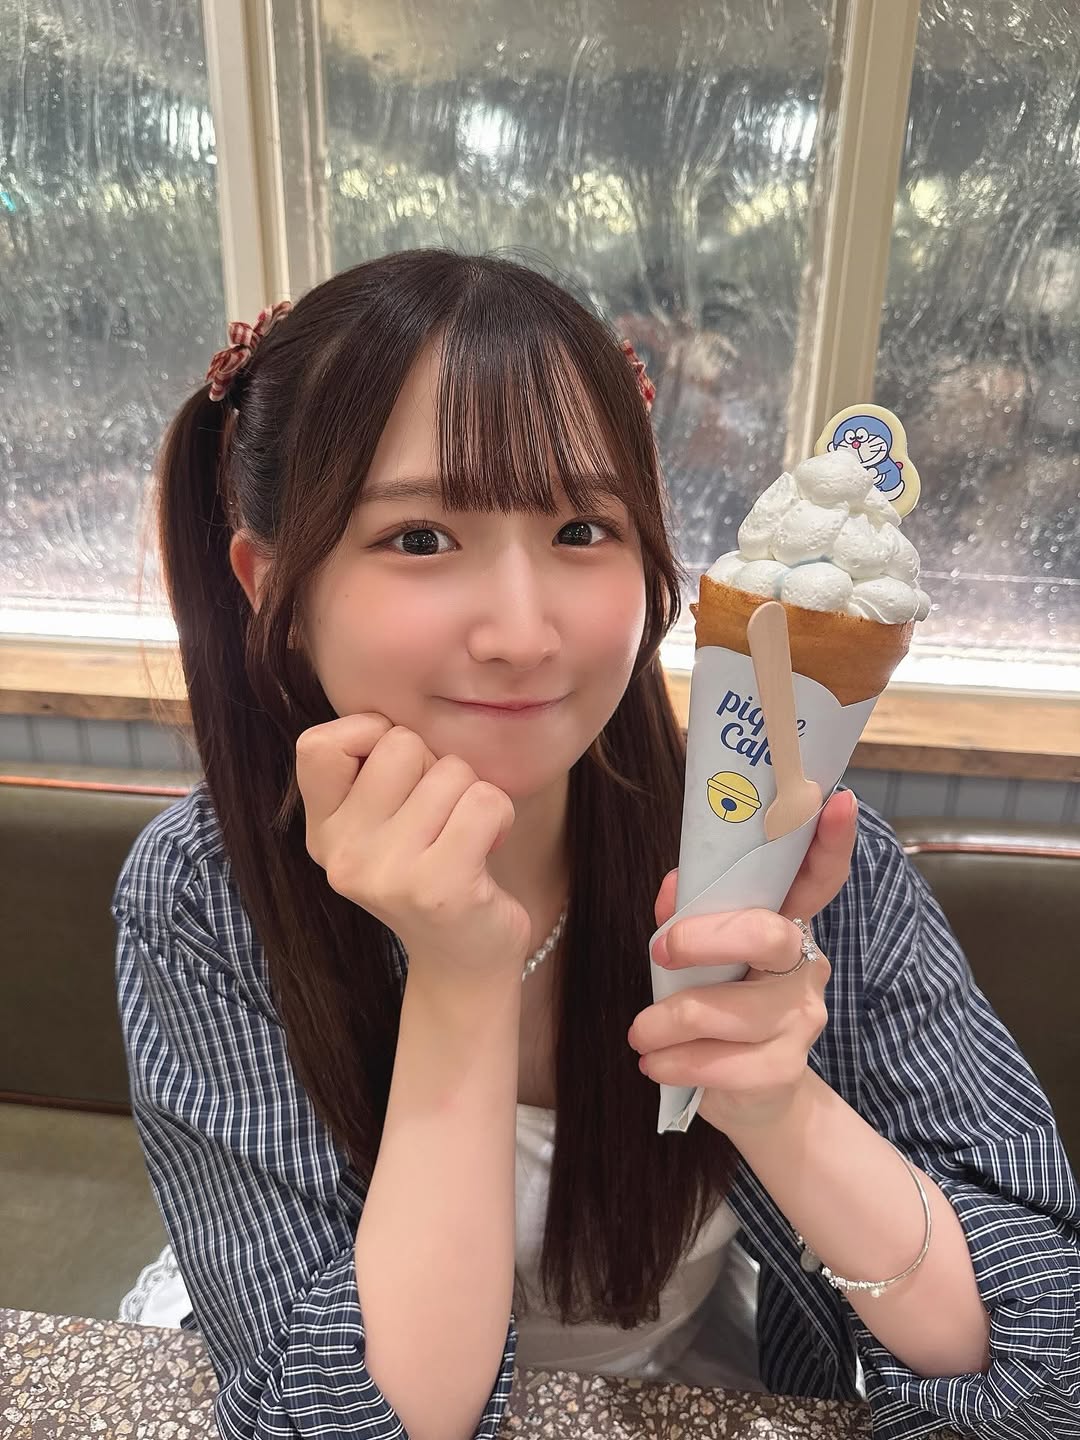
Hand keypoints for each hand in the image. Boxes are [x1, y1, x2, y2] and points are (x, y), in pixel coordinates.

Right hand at [295, 715, 531, 979]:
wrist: (463, 961)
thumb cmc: (432, 867)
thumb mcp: (382, 822)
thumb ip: (372, 767)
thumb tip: (389, 709)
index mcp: (322, 832)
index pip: (318, 745)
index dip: (369, 736)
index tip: (399, 774)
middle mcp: (343, 855)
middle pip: (400, 744)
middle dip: (435, 766)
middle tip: (440, 817)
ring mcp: (388, 874)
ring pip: (451, 770)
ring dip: (472, 794)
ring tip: (463, 837)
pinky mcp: (440, 887)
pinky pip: (485, 800)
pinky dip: (500, 815)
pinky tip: (486, 848)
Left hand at [627, 789, 858, 1134]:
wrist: (752, 1094)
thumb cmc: (718, 1003)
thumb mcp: (698, 956)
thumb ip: (687, 916)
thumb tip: (673, 889)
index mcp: (785, 923)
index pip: (818, 877)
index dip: (829, 841)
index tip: (837, 799)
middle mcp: (803, 963)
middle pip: (767, 935)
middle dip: (704, 938)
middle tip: (660, 951)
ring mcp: (800, 1017)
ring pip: (732, 1009)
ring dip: (669, 1019)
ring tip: (641, 1032)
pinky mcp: (784, 1068)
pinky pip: (725, 1064)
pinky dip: (678, 1064)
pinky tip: (657, 1063)